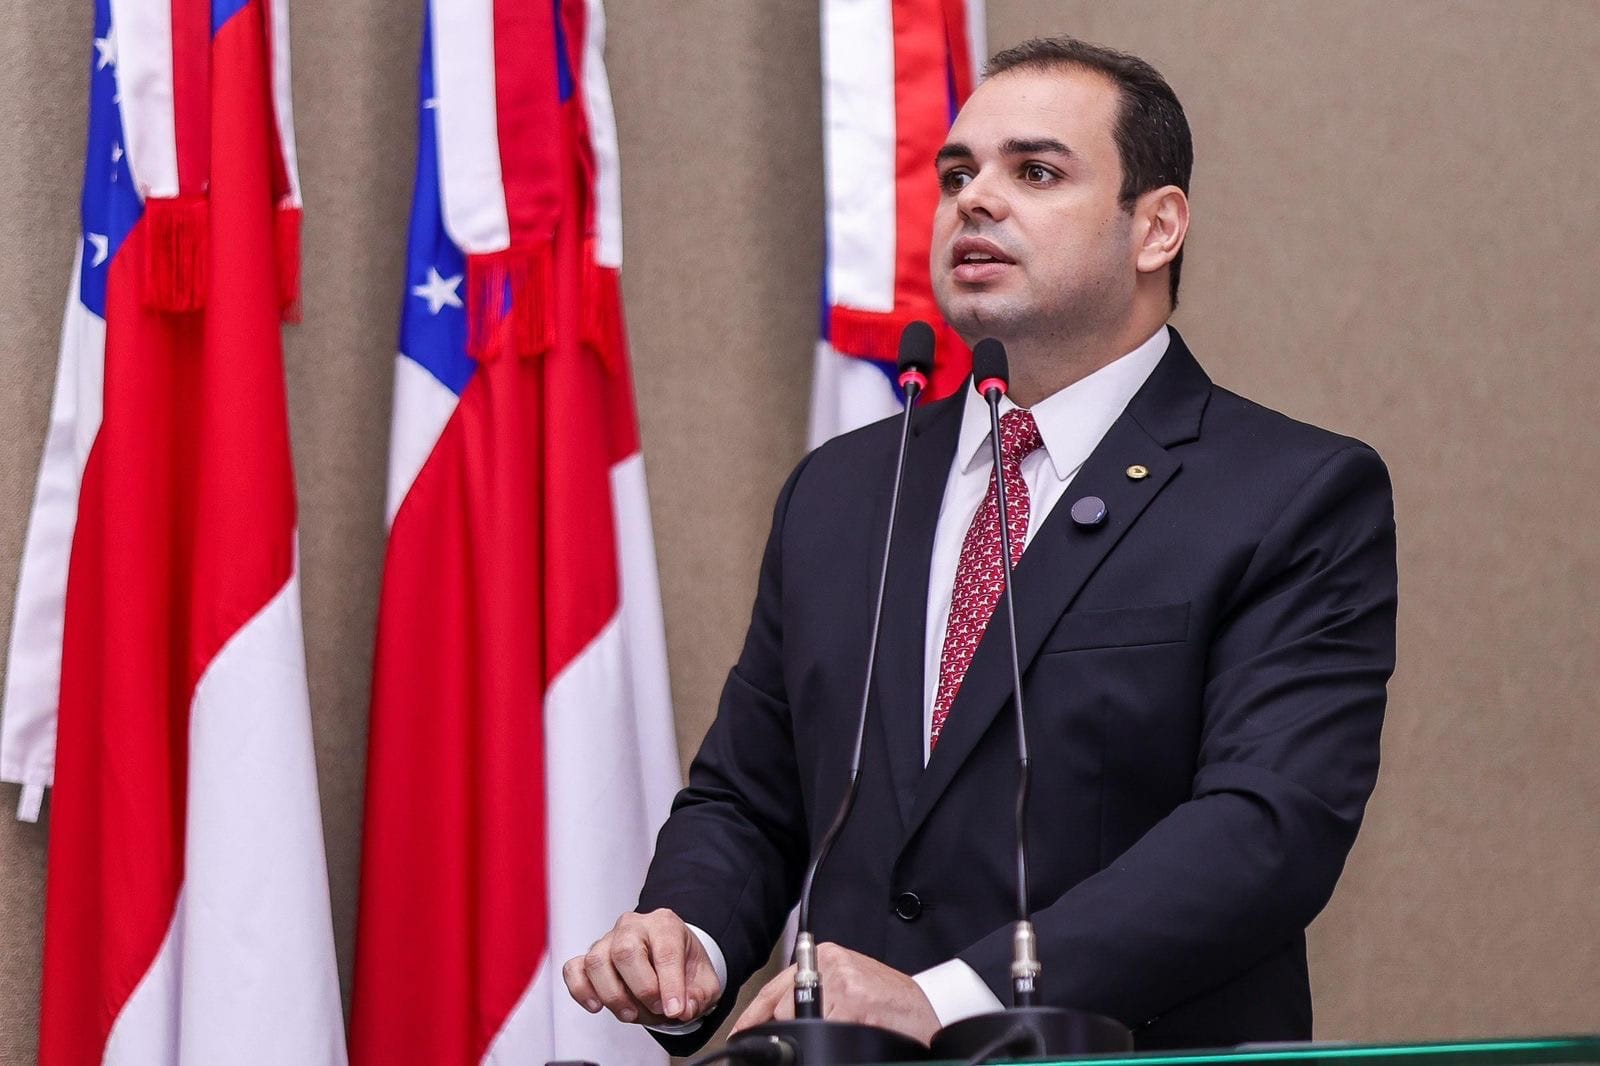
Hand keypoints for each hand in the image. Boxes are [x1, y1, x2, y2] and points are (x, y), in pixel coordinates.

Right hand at [562, 909, 720, 1025]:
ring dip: (613, 995)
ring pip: (597, 962)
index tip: (675, 1010)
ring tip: (631, 1013)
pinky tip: (596, 1005)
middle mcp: (633, 926)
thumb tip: (682, 1009)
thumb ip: (699, 996)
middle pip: (626, 951)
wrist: (669, 958)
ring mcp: (607, 940)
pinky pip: (574, 969)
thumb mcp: (705, 981)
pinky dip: (581, 990)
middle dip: (642, 988)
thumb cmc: (683, 964)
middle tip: (657, 1009)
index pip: (665, 951)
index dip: (670, 985)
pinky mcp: (589, 957)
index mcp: (665, 924)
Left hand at [730, 943, 939, 1044]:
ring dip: (810, 1036)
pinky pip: (824, 1031)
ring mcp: (841, 980)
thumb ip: (816, 995)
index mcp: (827, 958)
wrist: (928, 1014)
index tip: (740, 1032)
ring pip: (800, 1021)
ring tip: (837, 1033)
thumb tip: (779, 1018)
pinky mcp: (853, 999)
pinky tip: (850, 1033)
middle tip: (788, 1044)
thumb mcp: (848, 990)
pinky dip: (832, 1040)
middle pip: (783, 1005)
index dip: (754, 1014)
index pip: (776, 986)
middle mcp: (831, 963)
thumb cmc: (890, 1006)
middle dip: (784, 1030)